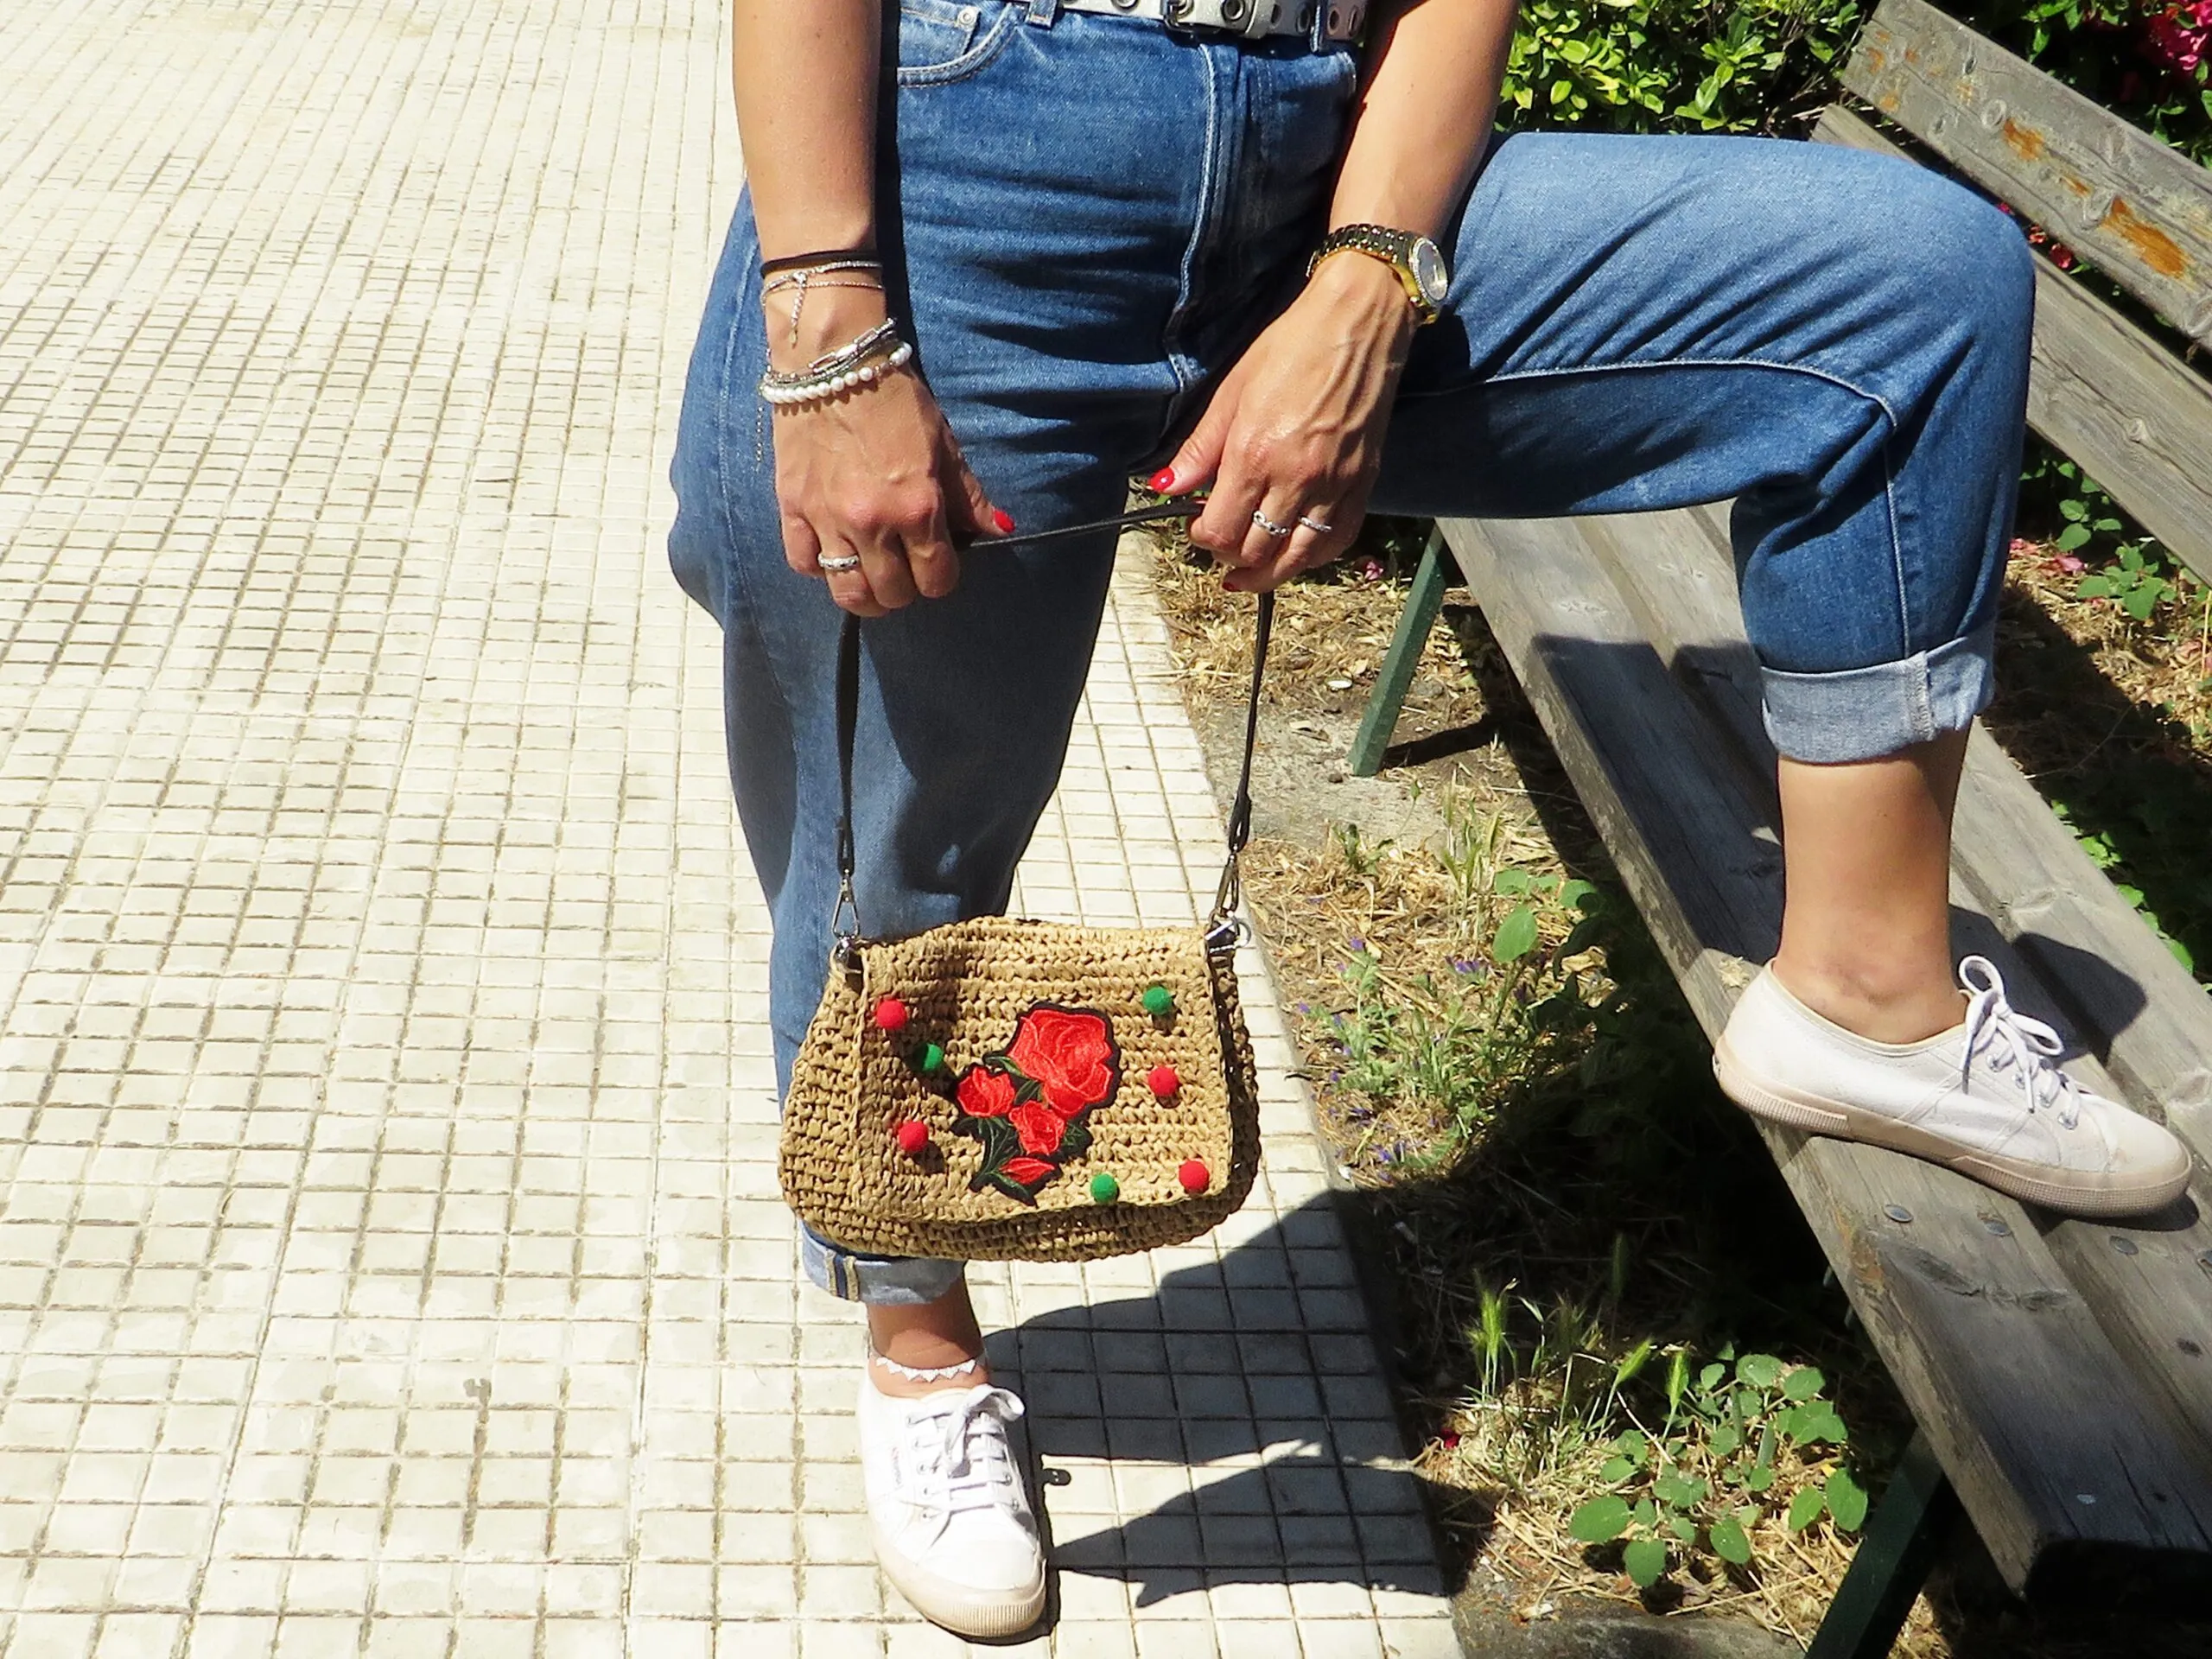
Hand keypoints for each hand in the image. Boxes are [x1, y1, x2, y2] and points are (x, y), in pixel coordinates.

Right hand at [771, 287, 1011, 616]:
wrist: (833, 361)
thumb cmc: (896, 399)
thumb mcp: (944, 445)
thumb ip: (968, 497)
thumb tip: (998, 530)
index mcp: (917, 507)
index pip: (936, 579)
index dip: (943, 578)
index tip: (941, 564)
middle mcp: (872, 523)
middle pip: (893, 594)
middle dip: (907, 589)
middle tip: (908, 569)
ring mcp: (828, 519)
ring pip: (848, 593)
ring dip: (866, 594)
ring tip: (873, 578)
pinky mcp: (793, 508)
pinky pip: (804, 563)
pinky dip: (821, 567)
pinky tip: (834, 553)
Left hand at [1153, 253, 1416, 591]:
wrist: (1357, 324)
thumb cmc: (1290, 349)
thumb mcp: (1231, 393)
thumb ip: (1199, 449)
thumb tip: (1165, 489)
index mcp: (1255, 454)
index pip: (1220, 530)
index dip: (1202, 538)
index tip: (1197, 525)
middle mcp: (1295, 478)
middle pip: (1255, 552)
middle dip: (1229, 556)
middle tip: (1220, 542)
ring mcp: (1333, 485)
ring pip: (1297, 559)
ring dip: (1268, 574)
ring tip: (1249, 572)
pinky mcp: (1362, 483)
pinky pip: (1337, 541)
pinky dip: (1311, 558)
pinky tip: (1293, 555)